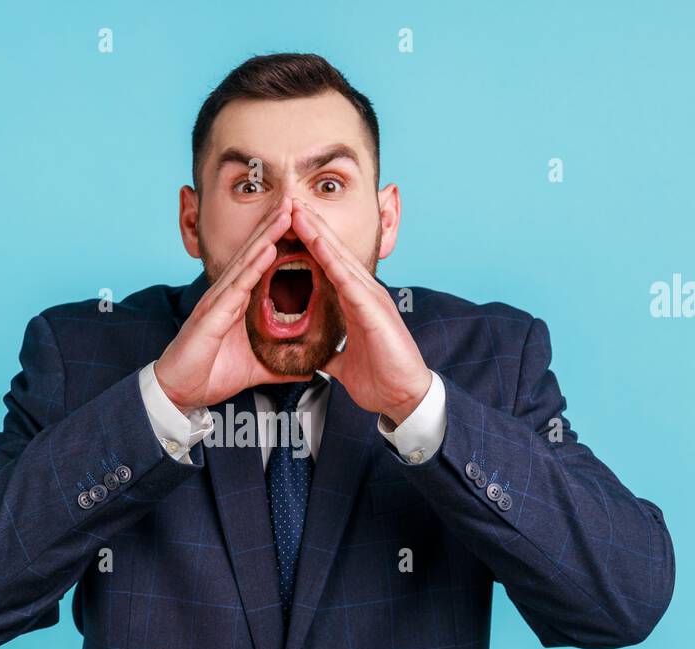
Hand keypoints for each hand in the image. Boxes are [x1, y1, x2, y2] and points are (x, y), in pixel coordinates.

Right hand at [155, 197, 311, 411]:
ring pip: (247, 262)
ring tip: (287, 213)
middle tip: (296, 201)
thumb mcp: (256, 369)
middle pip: (254, 253)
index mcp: (236, 303)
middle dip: (274, 227)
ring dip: (267, 236)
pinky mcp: (211, 316)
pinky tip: (269, 248)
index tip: (300, 224)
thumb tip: (307, 369)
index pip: (260, 266)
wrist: (179, 392)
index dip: (279, 242)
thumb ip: (281, 365)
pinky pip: (236, 287)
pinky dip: (254, 266)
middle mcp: (226, 295)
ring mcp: (217, 302)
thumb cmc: (211, 375)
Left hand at [290, 198, 431, 425]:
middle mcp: (365, 294)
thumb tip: (316, 356)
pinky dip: (331, 260)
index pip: (329, 267)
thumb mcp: (345, 365)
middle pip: (334, 253)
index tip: (289, 226)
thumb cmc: (382, 379)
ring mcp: (372, 299)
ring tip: (298, 212)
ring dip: (318, 234)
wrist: (405, 399)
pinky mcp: (375, 311)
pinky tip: (316, 243)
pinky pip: (348, 281)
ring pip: (340, 259)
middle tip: (290, 202)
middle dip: (312, 228)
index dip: (310, 245)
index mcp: (356, 304)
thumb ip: (331, 354)